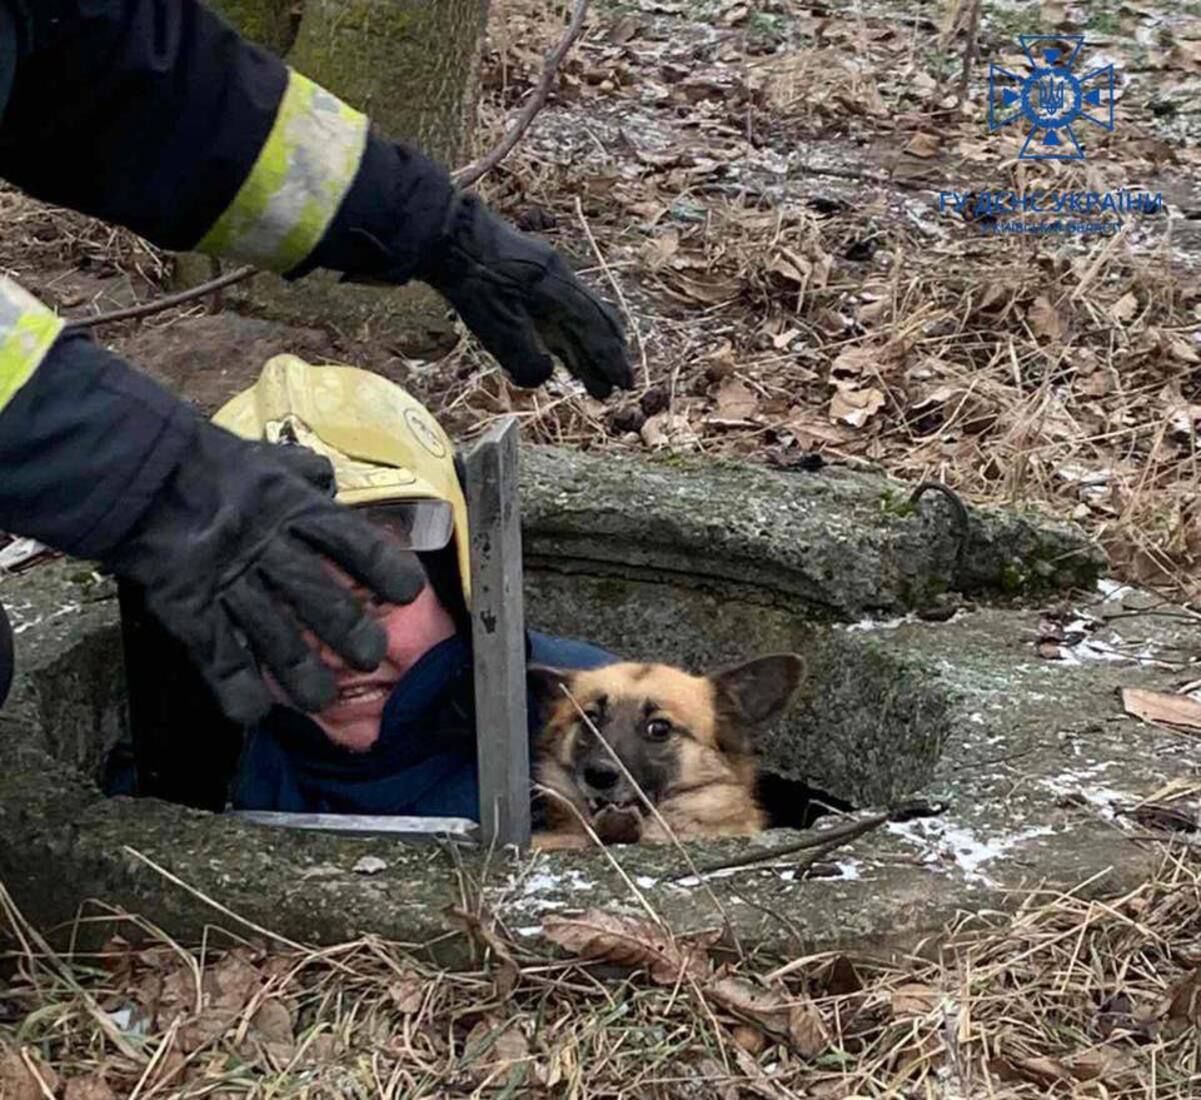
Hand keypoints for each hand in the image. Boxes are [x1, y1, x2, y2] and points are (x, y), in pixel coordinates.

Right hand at [104, 423, 425, 724]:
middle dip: (349, 630)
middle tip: (371, 656)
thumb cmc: (216, 468)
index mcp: (296, 511)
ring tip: (323, 701)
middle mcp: (269, 550)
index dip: (383, 569)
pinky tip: (254, 713)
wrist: (142, 472)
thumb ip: (307, 476)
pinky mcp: (190, 607)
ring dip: (301, 673)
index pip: (352, 541)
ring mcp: (228, 582)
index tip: (408, 593)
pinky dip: (236, 685)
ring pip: (274, 634)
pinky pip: (216, 652)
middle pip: (319, 596)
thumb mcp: (271, 462)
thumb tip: (330, 484)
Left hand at [417, 193, 633, 398]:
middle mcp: (560, 278)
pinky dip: (571, 333)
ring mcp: (545, 274)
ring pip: (579, 315)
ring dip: (589, 347)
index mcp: (557, 288)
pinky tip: (566, 347)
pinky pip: (562, 307)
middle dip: (608, 354)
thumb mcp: (496, 326)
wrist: (445, 232)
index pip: (593, 330)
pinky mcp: (529, 275)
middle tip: (619, 383)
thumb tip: (546, 375)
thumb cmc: (471, 278)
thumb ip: (525, 357)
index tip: (624, 384)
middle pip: (595, 320)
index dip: (610, 360)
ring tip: (596, 375)